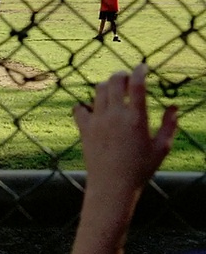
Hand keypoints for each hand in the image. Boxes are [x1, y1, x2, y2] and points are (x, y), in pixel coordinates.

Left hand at [73, 64, 177, 196]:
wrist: (112, 187)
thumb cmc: (140, 169)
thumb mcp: (161, 148)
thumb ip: (170, 125)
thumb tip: (174, 106)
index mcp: (136, 119)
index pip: (137, 84)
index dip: (140, 70)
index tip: (143, 67)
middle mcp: (115, 116)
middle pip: (115, 81)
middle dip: (122, 74)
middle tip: (128, 78)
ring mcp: (97, 121)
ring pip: (99, 90)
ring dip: (107, 86)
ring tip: (114, 92)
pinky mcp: (84, 129)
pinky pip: (79, 108)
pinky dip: (85, 105)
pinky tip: (93, 110)